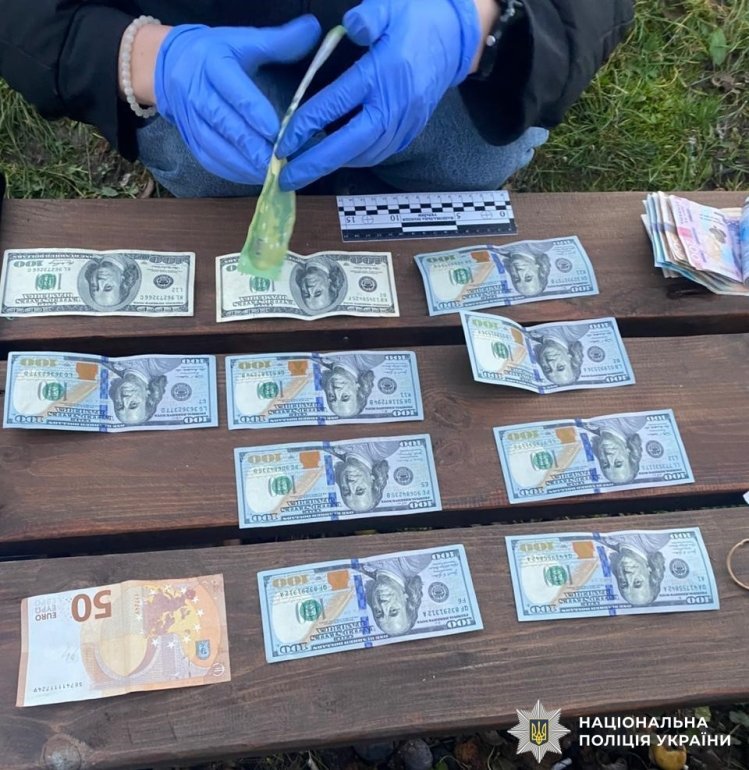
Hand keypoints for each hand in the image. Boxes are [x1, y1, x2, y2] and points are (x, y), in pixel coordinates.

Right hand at [154, 17, 320, 183]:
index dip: (254, 112)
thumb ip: (279, 41)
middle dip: (250, 145)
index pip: (234, 90)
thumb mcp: (244, 41)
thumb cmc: (216, 54)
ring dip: (242, 163)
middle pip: (223, 122)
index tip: (275, 131)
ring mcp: (190, 119)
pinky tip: (253, 177)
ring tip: (268, 173)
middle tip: (275, 161)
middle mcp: (196, 92)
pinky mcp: (190, 139)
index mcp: (212, 63)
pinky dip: (232, 172)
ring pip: (214, 146)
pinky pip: (210, 160)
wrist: (169, 65)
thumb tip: (313, 30)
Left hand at [277, 0, 479, 190]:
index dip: (306, 125)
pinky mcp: (411, 129)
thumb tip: (349, 28)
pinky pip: (380, 152)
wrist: (457, 36)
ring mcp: (405, 122)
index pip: (336, 105)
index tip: (283, 142)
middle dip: (317, 164)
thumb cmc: (417, 17)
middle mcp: (393, 105)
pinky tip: (338, 159)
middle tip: (288, 178)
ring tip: (307, 171)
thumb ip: (367, 18)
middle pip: (350, 145)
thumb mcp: (390, 5)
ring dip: (334, 165)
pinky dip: (356, 160)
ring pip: (366, 154)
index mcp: (382, 74)